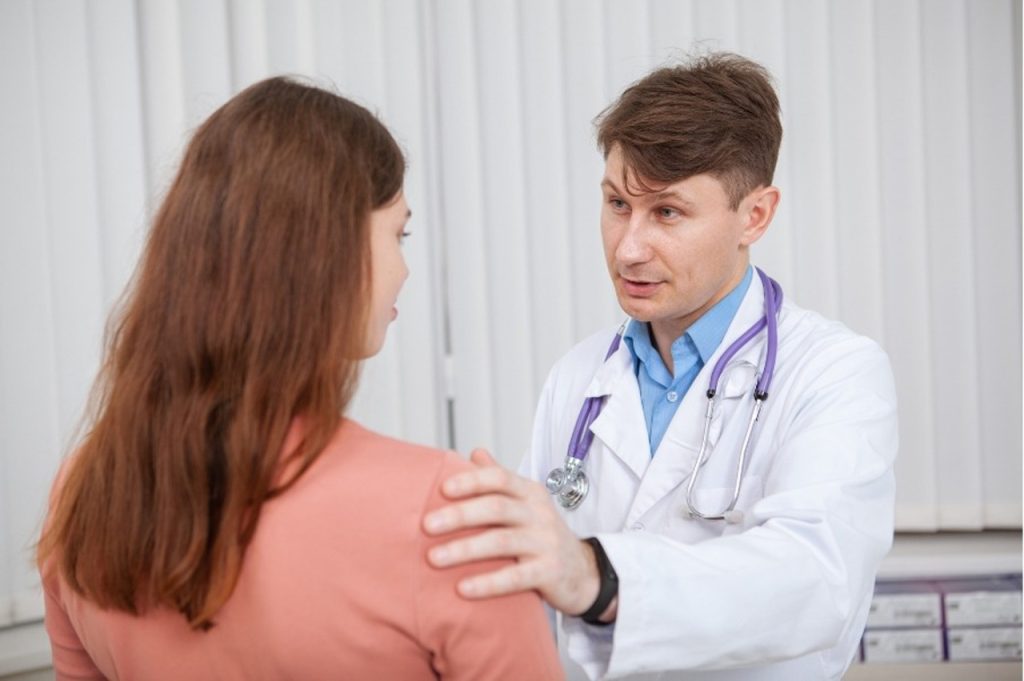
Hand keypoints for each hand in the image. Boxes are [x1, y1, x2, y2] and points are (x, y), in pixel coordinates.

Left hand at [423, 449, 600, 615]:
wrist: (584, 571)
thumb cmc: (542, 533)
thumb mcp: (526, 502)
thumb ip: (500, 479)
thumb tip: (474, 451)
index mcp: (530, 492)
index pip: (499, 478)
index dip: (471, 481)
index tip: (442, 489)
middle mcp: (539, 513)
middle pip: (496, 508)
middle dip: (459, 515)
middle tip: (426, 525)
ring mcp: (546, 542)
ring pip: (502, 541)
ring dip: (465, 549)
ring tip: (434, 558)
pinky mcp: (550, 572)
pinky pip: (515, 577)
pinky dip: (488, 583)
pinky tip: (462, 588)